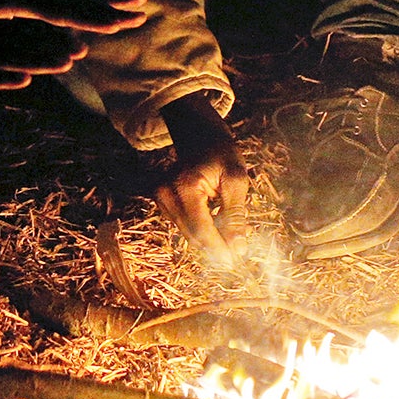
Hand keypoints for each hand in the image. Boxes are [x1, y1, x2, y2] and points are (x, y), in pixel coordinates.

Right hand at [154, 93, 249, 267]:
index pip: (201, 230)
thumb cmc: (221, 154)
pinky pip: (183, 225)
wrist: (198, 135)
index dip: (218, 249)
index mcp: (185, 186)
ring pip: (187, 233)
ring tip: (229, 236)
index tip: (235, 262)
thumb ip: (235, 215)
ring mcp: (159, 197)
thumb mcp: (236, 180)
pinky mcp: (159, 201)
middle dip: (215, 247)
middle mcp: (166, 194)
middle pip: (192, 235)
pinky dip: (200, 228)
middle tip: (237, 255)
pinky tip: (215, 224)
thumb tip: (238, 249)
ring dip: (208, 239)